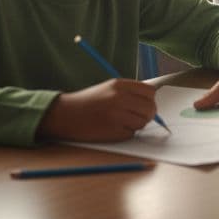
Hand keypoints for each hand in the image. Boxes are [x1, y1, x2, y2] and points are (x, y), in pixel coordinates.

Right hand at [37, 78, 158, 141]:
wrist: (65, 115)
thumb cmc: (89, 102)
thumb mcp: (109, 88)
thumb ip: (130, 93)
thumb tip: (152, 102)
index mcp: (120, 85)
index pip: (150, 92)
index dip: (150, 100)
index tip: (145, 104)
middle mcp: (119, 98)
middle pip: (150, 108)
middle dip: (147, 115)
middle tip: (138, 117)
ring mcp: (116, 115)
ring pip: (142, 123)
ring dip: (137, 125)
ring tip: (121, 122)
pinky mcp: (113, 131)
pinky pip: (131, 134)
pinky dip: (126, 133)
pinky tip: (113, 128)